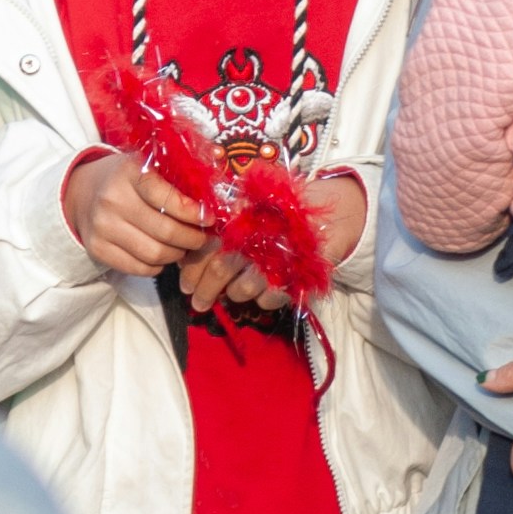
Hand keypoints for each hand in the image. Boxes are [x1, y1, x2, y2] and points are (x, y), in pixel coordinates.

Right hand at [64, 148, 210, 277]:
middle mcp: (112, 199)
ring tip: (184, 247)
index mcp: (129, 171)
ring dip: (177, 255)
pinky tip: (162, 254)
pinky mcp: (97, 249)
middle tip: (202, 238)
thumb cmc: (125, 178)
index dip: (192, 212)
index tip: (209, 219)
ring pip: (154, 254)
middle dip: (192, 239)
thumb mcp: (146, 164)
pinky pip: (139, 268)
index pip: (166, 197)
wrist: (80, 192)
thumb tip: (217, 171)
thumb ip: (178, 172)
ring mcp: (102, 226)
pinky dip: (158, 266)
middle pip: (165, 231)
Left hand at [178, 171, 365, 319]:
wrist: (328, 219)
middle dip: (205, 291)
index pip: (208, 245)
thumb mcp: (250, 210)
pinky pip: (269, 299)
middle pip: (222, 269)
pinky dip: (261, 300)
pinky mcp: (297, 276)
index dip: (193, 267)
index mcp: (244, 216)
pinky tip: (259, 294)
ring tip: (229, 294)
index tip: (184, 283)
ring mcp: (279, 257)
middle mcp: (259, 236)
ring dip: (233, 295)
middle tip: (196, 303)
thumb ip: (222, 225)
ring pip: (243, 288)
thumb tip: (185, 254)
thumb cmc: (280, 216)